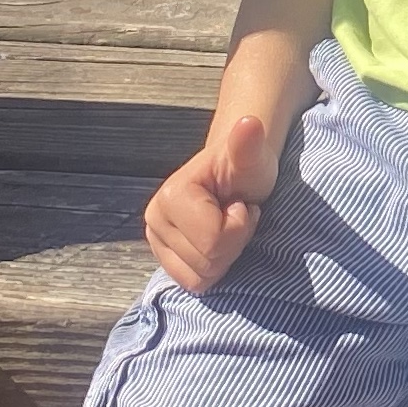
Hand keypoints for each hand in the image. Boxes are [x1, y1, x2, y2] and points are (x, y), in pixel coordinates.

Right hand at [146, 110, 278, 292]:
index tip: (241, 203)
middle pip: (207, 264)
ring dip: (226, 256)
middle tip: (236, 216)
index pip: (214, 241)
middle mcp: (154, 220)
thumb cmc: (247, 165)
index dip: (240, 226)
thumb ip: (248, 144)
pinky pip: (192, 284)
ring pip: (201, 279)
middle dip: (234, 243)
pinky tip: (218, 243)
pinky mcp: (165, 259)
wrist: (236, 173)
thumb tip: (247, 122)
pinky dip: (213, 269)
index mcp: (171, 198)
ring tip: (227, 226)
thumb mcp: (253, 156)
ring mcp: (156, 242)